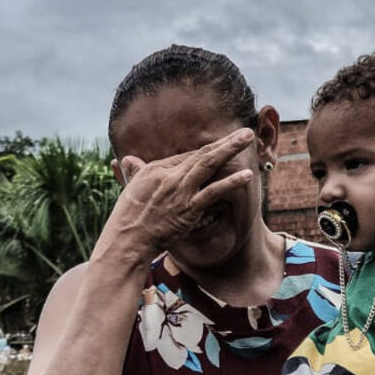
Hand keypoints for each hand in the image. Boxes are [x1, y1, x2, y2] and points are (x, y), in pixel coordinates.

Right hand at [101, 127, 256, 259]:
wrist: (127, 241)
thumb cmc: (126, 220)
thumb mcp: (128, 190)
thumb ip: (133, 172)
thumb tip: (127, 159)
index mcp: (155, 169)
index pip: (187, 156)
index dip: (208, 151)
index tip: (225, 145)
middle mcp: (169, 175)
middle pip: (201, 154)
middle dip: (226, 142)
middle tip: (246, 132)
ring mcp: (180, 191)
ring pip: (209, 164)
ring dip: (230, 149)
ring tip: (248, 138)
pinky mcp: (188, 208)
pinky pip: (213, 192)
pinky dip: (231, 182)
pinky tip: (247, 174)